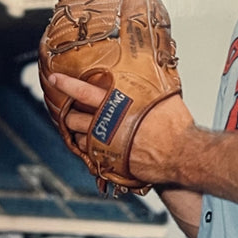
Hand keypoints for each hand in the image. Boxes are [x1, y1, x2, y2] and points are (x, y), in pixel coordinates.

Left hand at [48, 73, 194, 187]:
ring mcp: (107, 144)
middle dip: (71, 114)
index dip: (67, 84)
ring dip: (78, 133)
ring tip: (83, 130)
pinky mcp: (111, 162)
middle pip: (74, 118)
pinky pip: (90, 156)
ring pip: (79, 138)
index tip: (55, 79)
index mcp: (117, 104)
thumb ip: (148, 87)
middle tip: (73, 111)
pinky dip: (90, 150)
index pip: (83, 92)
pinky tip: (96, 147)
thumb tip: (150, 75)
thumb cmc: (176, 124)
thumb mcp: (162, 96)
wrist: (182, 153)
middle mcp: (107, 124)